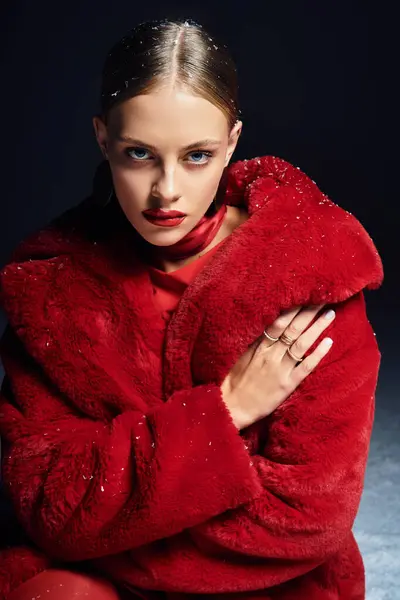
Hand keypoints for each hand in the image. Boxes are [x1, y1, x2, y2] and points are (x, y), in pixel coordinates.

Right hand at [221, 304, 334, 429]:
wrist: (230, 407)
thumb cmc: (231, 380)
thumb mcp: (238, 355)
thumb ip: (253, 340)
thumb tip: (264, 323)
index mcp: (258, 346)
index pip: (278, 321)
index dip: (292, 307)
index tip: (304, 293)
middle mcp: (270, 354)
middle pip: (293, 328)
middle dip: (308, 311)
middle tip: (323, 296)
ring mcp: (280, 369)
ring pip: (301, 344)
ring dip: (317, 327)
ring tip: (330, 313)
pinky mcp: (286, 385)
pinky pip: (305, 367)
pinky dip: (317, 354)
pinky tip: (329, 342)